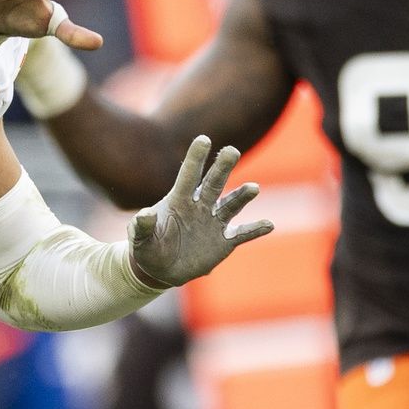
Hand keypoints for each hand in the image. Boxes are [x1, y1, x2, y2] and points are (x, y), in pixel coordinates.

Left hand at [128, 136, 273, 287]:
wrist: (161, 269)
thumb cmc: (148, 248)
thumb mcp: (140, 239)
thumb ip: (142, 227)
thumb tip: (145, 215)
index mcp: (178, 200)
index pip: (188, 175)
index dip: (195, 158)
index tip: (203, 139)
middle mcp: (199, 206)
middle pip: (213, 183)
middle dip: (222, 167)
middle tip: (231, 150)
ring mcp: (213, 222)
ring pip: (231, 204)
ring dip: (242, 196)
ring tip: (253, 188)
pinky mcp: (224, 241)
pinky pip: (243, 233)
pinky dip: (255, 229)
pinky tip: (269, 224)